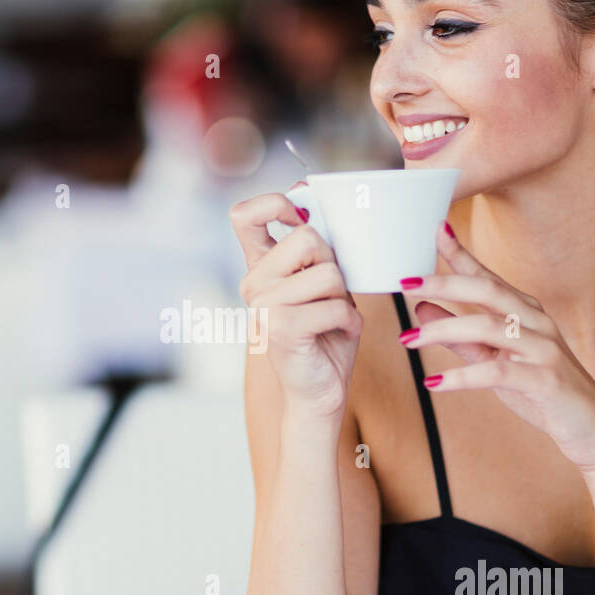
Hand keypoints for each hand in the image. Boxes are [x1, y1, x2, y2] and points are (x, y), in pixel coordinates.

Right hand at [230, 188, 362, 419]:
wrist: (318, 394)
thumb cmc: (325, 336)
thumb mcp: (321, 284)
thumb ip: (315, 250)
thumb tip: (316, 201)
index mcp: (260, 269)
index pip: (243, 215)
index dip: (276, 203)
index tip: (302, 218)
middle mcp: (254, 284)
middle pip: (306, 237)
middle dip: (334, 262)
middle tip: (331, 292)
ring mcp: (264, 307)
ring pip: (328, 273)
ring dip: (345, 296)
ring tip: (335, 317)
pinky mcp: (282, 329)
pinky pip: (335, 305)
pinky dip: (350, 321)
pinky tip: (340, 333)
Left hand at [399, 221, 594, 471]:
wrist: (592, 430)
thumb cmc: (541, 391)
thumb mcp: (495, 359)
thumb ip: (460, 336)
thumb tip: (422, 309)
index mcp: (526, 312)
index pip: (488, 276)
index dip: (461, 253)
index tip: (435, 230)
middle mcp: (537, 322)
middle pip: (488, 290)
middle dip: (444, 283)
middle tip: (405, 284)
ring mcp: (545, 349)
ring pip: (489, 327)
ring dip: (443, 330)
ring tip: (407, 339)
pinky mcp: (546, 380)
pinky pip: (498, 371)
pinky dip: (462, 375)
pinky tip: (433, 381)